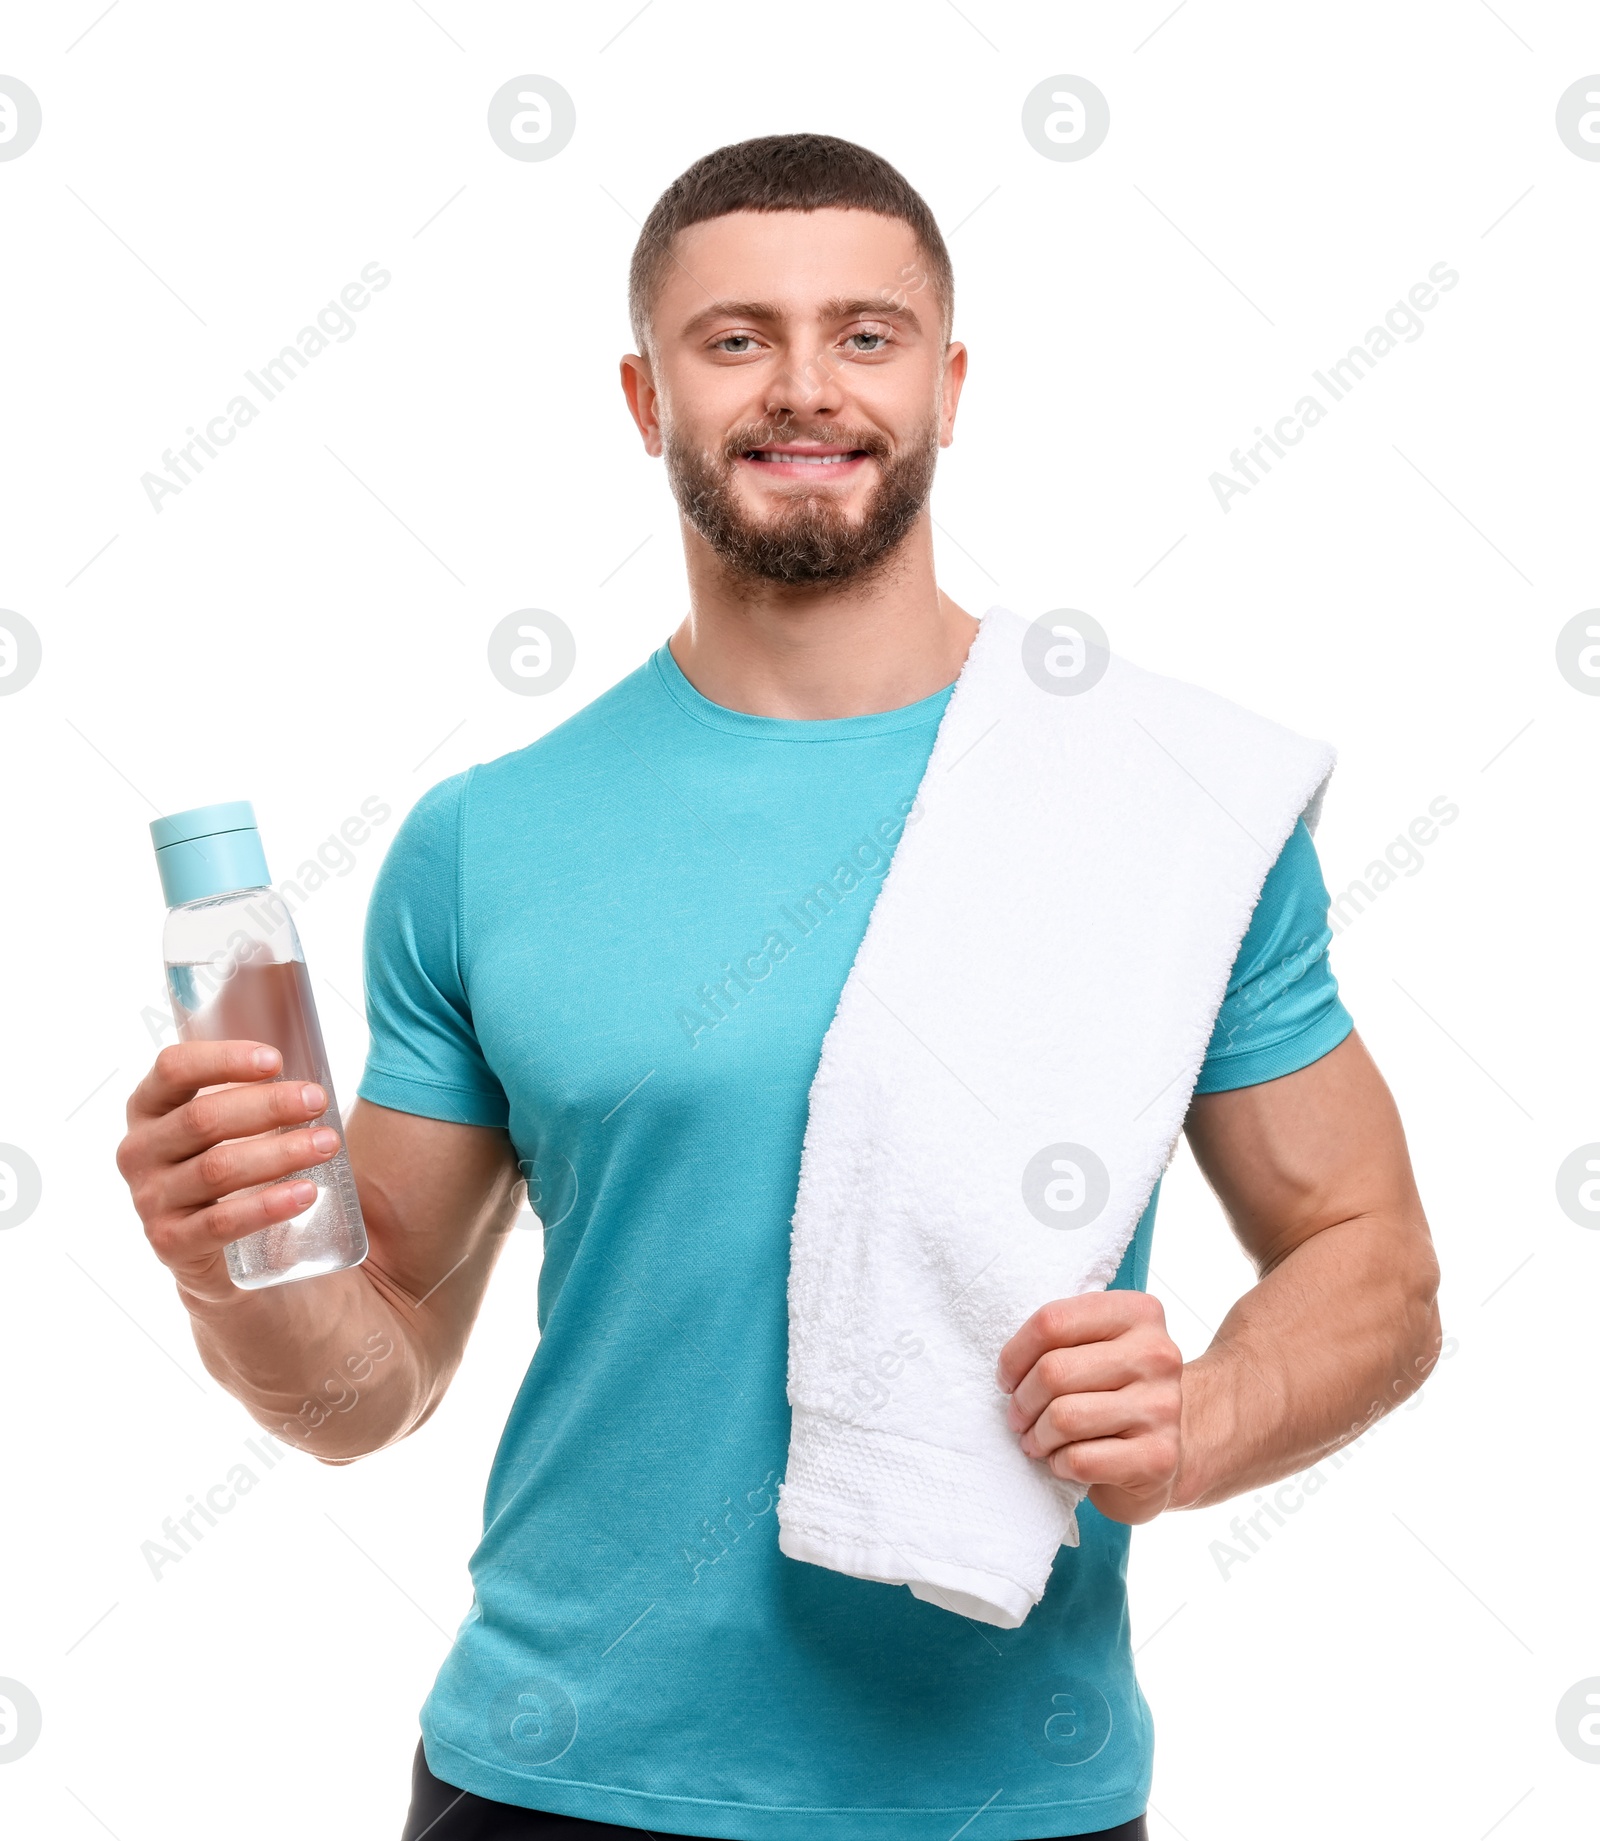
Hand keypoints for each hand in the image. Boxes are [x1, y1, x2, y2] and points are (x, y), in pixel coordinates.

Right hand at [116, 1041, 342, 1304]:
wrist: (219, 1256)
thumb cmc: (232, 1165)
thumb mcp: (228, 1123)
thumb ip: (251, 1087)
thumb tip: (312, 1053)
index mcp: (149, 1107)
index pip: (173, 1069)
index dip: (223, 1059)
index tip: (276, 1060)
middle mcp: (139, 1150)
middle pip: (202, 1118)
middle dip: (268, 1105)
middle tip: (318, 1100)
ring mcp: (149, 1199)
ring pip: (217, 1168)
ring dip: (280, 1153)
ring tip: (327, 1144)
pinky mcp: (170, 1243)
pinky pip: (221, 1223)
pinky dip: (268, 1205)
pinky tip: (306, 1193)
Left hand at [995, 1291, 1183, 1525]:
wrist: (1172, 1444)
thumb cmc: (1116, 1389)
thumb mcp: (1095, 1345)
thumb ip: (1061, 1337)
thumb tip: (1009, 1368)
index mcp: (1138, 1313)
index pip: (1053, 1321)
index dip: (1014, 1355)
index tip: (1007, 1378)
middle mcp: (1157, 1355)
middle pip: (1054, 1371)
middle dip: (1022, 1401)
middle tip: (1018, 1417)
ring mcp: (1163, 1407)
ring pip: (1064, 1417)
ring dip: (1037, 1436)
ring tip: (1037, 1440)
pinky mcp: (1159, 1457)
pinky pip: (1080, 1459)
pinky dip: (1059, 1463)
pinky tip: (1065, 1460)